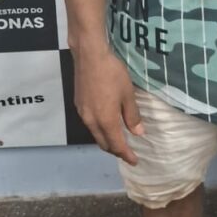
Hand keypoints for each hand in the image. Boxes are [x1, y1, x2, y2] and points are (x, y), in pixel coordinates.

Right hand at [73, 47, 143, 165]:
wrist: (89, 56)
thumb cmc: (112, 73)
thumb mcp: (127, 93)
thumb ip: (132, 115)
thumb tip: (137, 133)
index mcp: (106, 120)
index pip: (116, 145)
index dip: (126, 155)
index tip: (134, 161)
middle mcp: (91, 121)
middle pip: (103, 143)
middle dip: (116, 150)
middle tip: (127, 151)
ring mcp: (82, 114)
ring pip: (95, 134)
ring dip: (106, 140)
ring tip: (118, 137)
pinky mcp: (78, 105)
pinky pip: (90, 124)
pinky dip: (99, 129)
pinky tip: (106, 121)